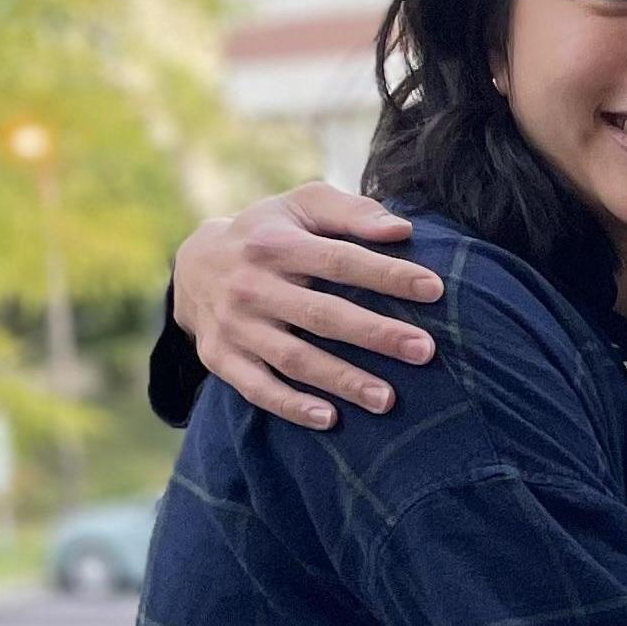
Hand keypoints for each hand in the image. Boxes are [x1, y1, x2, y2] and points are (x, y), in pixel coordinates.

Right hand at [173, 183, 446, 429]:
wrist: (192, 264)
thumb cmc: (267, 233)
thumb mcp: (300, 207)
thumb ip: (350, 211)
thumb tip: (402, 229)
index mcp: (275, 244)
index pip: (339, 260)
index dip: (386, 275)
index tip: (434, 288)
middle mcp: (252, 286)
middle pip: (321, 314)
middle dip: (375, 334)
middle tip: (424, 351)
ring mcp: (234, 325)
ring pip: (293, 359)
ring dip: (341, 380)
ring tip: (388, 399)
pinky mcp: (220, 358)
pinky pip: (256, 388)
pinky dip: (291, 406)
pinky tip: (329, 418)